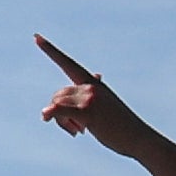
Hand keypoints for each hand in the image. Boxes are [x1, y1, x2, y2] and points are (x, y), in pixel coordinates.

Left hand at [35, 39, 175, 175]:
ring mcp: (89, 98)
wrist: (139, 138)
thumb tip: (97, 74)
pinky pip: (60, 110)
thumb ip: (96, 89)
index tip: (36, 37)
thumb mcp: (109, 101)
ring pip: (57, 105)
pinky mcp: (88, 112)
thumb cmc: (123, 123)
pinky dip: (51, 113)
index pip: (68, 63)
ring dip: (62, 122)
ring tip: (78, 132)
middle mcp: (90, 87)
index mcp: (93, 83)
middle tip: (75, 131)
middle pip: (58, 95)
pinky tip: (46, 117)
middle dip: (60, 113)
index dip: (51, 51)